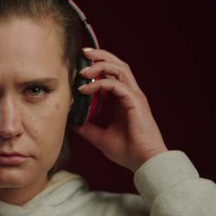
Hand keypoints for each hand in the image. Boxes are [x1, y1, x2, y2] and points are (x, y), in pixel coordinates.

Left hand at [72, 48, 167, 172]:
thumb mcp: (100, 137)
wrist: (144, 161)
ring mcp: (134, 96)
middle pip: (117, 64)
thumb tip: (71, 122)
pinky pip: (116, 84)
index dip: (98, 65)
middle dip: (100, 56)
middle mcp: (130, 94)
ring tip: (83, 70)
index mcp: (124, 99)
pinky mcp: (135, 101)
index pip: (112, 74)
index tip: (81, 65)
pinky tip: (85, 90)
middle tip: (83, 53)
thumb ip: (87, 127)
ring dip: (100, 65)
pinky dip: (99, 84)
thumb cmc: (128, 151)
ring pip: (119, 69)